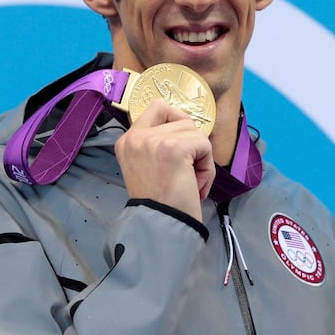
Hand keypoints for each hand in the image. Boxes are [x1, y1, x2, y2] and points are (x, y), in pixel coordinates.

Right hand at [115, 100, 213, 221]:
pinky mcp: (174, 147)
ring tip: (190, 182)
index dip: (177, 121)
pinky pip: (204, 145)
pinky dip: (207, 168)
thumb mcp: (148, 167)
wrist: (159, 227)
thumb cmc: (159, 203)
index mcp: (126, 141)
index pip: (158, 107)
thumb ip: (157, 145)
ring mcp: (153, 140)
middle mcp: (135, 136)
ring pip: (195, 132)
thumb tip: (186, 126)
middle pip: (182, 119)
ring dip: (200, 158)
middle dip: (191, 143)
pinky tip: (195, 186)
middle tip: (186, 170)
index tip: (182, 147)